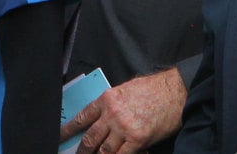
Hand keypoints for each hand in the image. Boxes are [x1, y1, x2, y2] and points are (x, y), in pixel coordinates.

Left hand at [61, 68, 184, 153]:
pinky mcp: (137, 139)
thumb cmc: (154, 89)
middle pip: (90, 138)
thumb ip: (112, 104)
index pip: (83, 117)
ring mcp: (124, 128)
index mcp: (107, 98)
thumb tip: (102, 118)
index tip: (60, 136)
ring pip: (103, 150)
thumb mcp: (126, 89)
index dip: (69, 129)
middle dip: (82, 150)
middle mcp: (112, 113)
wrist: (176, 91)